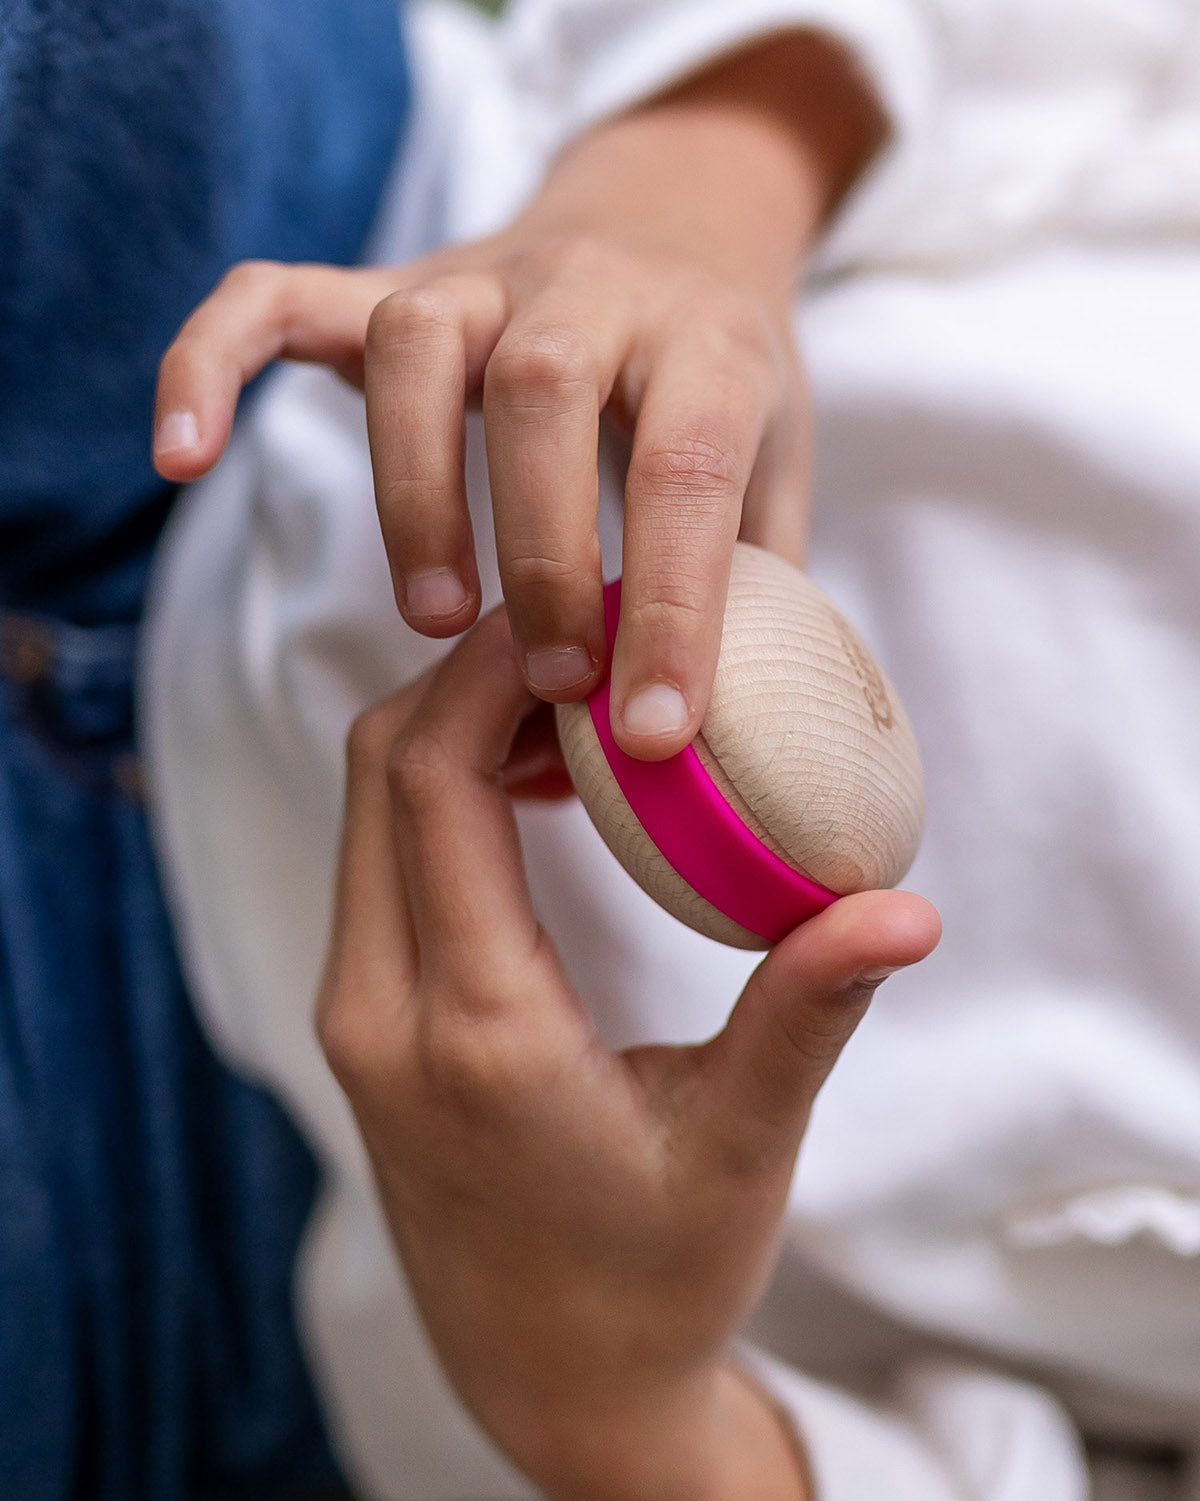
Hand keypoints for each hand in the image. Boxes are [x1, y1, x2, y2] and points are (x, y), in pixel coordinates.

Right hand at [153, 30, 885, 760]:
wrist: (670, 230)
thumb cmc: (720, 391)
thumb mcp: (776, 482)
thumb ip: (748, 598)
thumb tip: (665, 746)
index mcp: (709, 344)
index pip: (688, 469)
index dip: (673, 608)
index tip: (653, 731)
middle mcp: (589, 290)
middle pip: (543, 389)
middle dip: (542, 550)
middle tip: (554, 682)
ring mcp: (479, 276)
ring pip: (414, 345)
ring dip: (414, 491)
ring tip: (437, 619)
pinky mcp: (385, 283)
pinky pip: (275, 300)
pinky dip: (213, 365)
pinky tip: (182, 455)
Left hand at [316, 608, 939, 1499]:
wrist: (550, 1378)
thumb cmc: (653, 1275)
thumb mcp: (741, 1147)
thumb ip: (806, 1016)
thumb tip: (903, 908)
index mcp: (469, 1028)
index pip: (432, 780)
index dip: (494, 667)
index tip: (584, 612)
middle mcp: (382, 1009)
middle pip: (384, 765)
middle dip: (475, 673)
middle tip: (594, 638)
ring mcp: (360, 1015)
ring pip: (373, 803)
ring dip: (459, 726)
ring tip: (580, 705)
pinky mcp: (368, 1019)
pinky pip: (383, 856)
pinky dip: (445, 789)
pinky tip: (542, 790)